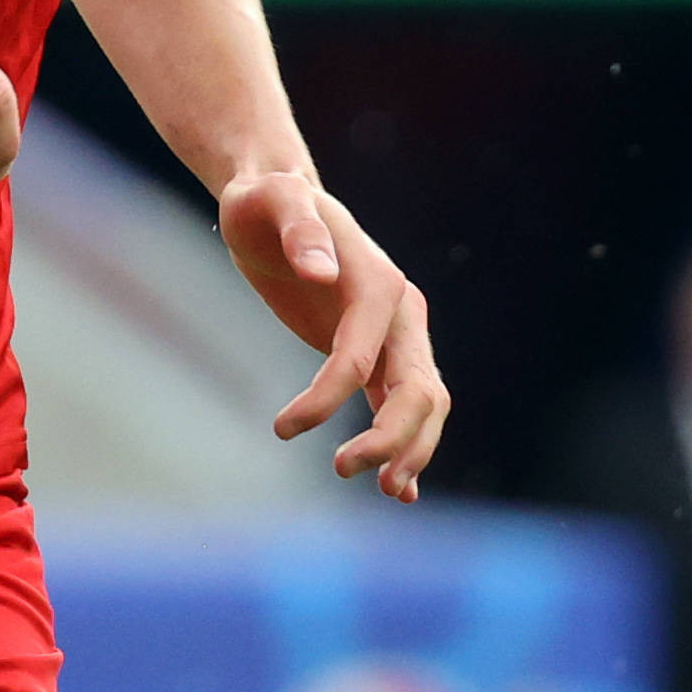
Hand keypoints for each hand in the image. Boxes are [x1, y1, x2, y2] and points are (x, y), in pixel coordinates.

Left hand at [223, 169, 448, 502]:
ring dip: (412, 448)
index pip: (361, 356)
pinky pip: (404, 404)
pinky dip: (408, 443)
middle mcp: (401, 312)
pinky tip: (398, 486)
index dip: (327, 397)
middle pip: (418, 388)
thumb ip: (299, 228)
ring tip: (386, 491)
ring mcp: (396, 334)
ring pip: (424, 403)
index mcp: (379, 283)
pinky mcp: (381, 352)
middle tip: (342, 470)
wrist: (277, 202)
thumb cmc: (267, 202)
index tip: (283, 428)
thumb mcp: (273, 200)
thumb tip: (320, 271)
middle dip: (390, 437)